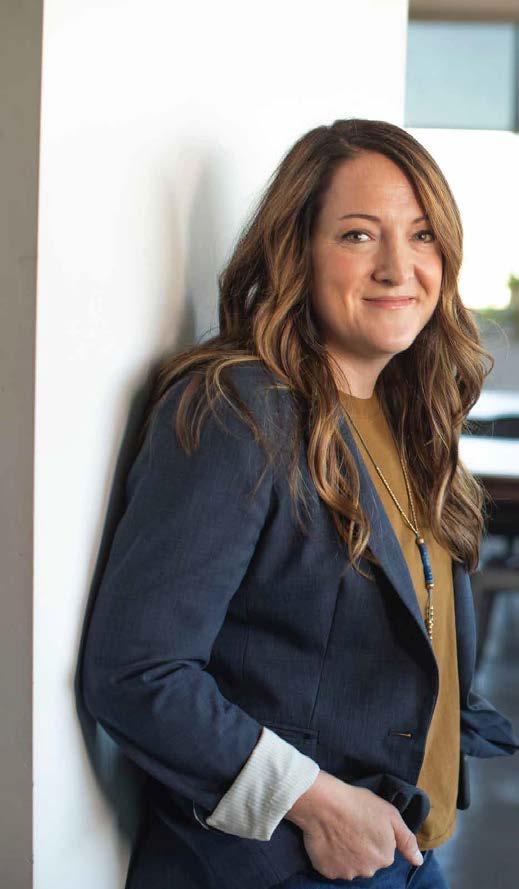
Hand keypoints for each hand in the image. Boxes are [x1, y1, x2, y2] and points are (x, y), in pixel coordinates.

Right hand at [285, 770, 423, 880]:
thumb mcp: (390, 815)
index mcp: (385, 856)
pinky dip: (332, 857)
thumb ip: (407, 840)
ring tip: (339, 832)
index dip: (374, 836)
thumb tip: (418, 862)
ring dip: (347, 854)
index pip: (383, 851)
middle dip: (362, 848)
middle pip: (368, 861)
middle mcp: (369, 870)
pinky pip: (333, 867)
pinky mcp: (328, 872)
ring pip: (351, 865)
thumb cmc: (358, 804)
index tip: (365, 822)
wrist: (324, 804)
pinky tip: (329, 840)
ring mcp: (348, 873)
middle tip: (352, 827)